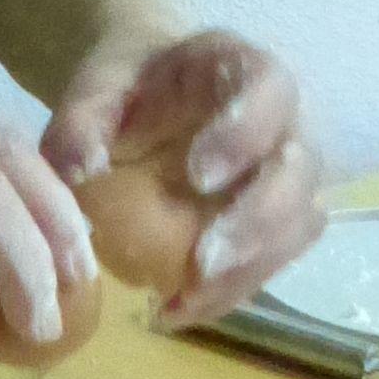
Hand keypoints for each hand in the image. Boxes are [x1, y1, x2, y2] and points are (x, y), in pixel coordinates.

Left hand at [41, 27, 323, 327]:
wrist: (145, 95)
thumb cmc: (127, 85)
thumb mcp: (95, 87)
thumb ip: (81, 120)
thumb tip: (78, 170)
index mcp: (242, 68)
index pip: (270, 89)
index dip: (246, 133)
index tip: (198, 175)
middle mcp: (283, 120)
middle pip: (300, 169)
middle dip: (260, 220)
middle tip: (205, 261)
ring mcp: (287, 174)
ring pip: (299, 224)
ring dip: (250, 270)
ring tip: (185, 300)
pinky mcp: (275, 221)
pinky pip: (272, 260)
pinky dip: (229, 292)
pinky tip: (175, 310)